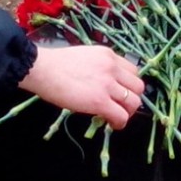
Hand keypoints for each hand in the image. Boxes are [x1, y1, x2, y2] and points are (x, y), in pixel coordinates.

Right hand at [20, 43, 146, 130]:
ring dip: (127, 112)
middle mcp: (112, 67)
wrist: (42, 69)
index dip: (129, 84)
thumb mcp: (85, 57)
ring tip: (116, 116)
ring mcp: (107, 84)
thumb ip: (98, 66)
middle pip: (138, 86)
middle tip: (121, 106)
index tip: (121, 92)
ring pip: (134, 102)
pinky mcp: (100, 101)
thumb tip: (101, 83)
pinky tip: (111, 124)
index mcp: (108, 55)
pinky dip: (120, 123)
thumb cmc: (55, 64)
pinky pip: (121, 116)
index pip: (133, 70)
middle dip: (132, 98)